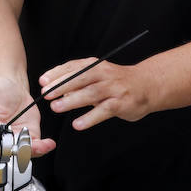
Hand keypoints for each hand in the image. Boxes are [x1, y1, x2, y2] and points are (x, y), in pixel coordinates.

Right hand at [0, 75, 55, 156]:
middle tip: (23, 146)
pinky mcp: (29, 136)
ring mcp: (16, 139)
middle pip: (8, 156)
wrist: (14, 86)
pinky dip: (43, 148)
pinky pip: (36, 147)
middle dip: (17, 154)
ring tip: (38, 144)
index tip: (4, 149)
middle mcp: (1, 139)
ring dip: (31, 152)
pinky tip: (47, 143)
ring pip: (23, 154)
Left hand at [41, 58, 155, 130]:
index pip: (73, 67)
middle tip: (46, 94)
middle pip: (80, 78)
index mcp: (95, 65)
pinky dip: (90, 118)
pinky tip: (78, 124)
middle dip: (61, 86)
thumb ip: (78, 83)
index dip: (57, 74)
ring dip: (72, 101)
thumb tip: (56, 90)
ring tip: (56, 107)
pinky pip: (104, 111)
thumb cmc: (117, 82)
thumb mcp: (97, 77)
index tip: (42, 82)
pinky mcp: (122, 103)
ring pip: (90, 93)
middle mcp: (104, 74)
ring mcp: (114, 89)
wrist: (147, 85)